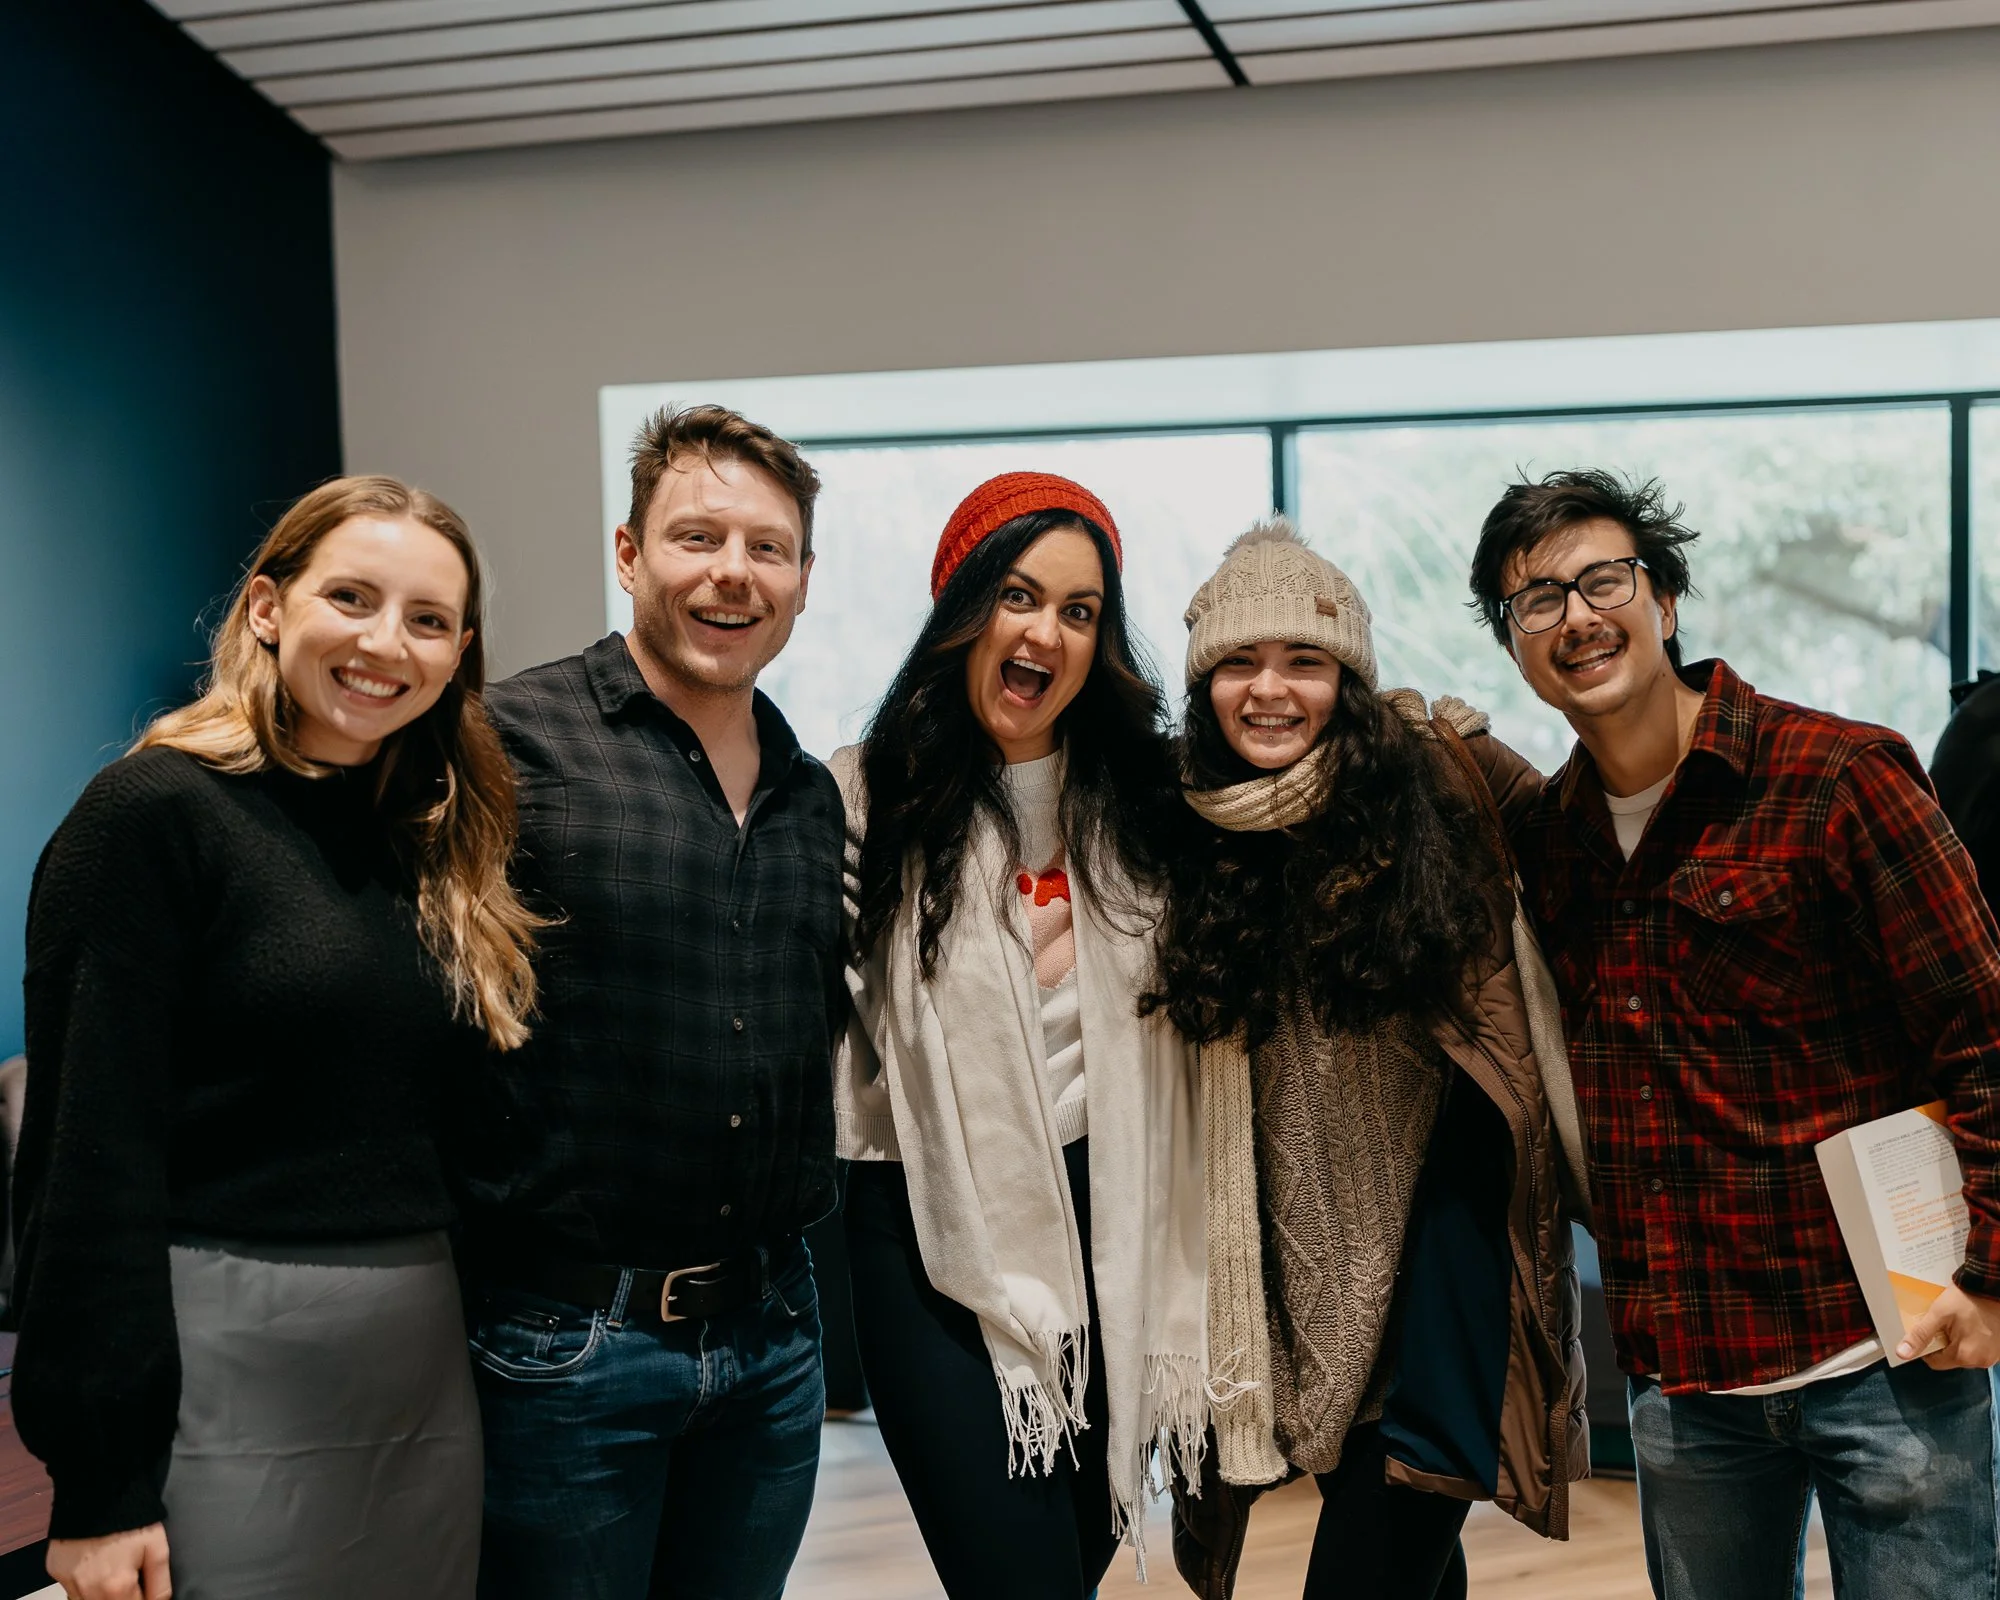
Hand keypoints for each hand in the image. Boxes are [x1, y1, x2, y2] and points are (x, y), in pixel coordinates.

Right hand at [46, 1524, 170, 1599]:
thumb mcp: (158, 1548)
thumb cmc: (134, 1518)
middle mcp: (88, 1592)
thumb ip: (159, 1584)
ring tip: (113, 1573)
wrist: (99, 1490)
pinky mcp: (55, 1571)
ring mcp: (68, 1582)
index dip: (142, 1599)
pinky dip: (84, 1586)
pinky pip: (71, 1589)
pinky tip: (95, 1567)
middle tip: (128, 1578)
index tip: (143, 1589)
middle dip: (121, 1597)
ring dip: (101, 1596)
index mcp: (116, 1587)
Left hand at [1898, 1284, 1999, 1369]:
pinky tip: (1968, 1325)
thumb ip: (1920, 1335)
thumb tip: (1903, 1353)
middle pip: (1951, 1359)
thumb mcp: (1938, 1314)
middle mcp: (1982, 1361)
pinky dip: (1970, 1340)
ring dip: (1957, 1342)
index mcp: (1966, 1357)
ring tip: (1956, 1323)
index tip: (1926, 1333)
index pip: (1936, 1363)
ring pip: (1964, 1354)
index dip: (1926, 1349)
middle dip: (1942, 1344)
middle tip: (1942, 1325)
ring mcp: (1993, 1356)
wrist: (1990, 1286)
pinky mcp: (1998, 1348)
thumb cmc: (1966, 1298)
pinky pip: (1977, 1349)